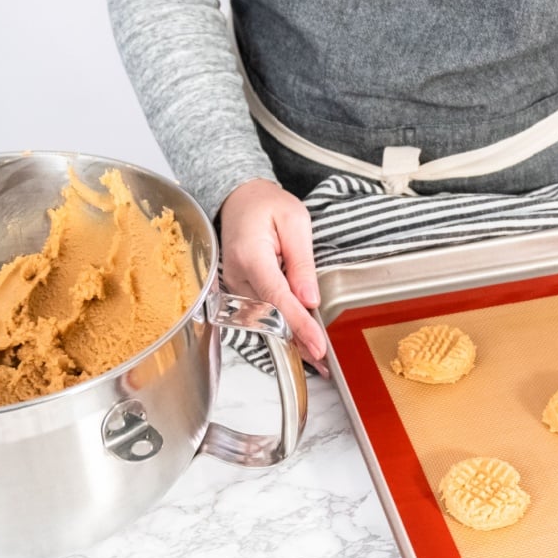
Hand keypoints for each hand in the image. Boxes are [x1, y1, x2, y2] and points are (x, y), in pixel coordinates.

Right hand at [218, 178, 327, 374]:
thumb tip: (309, 298)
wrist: (239, 198)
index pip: (278, 298)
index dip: (298, 324)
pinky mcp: (238, 291)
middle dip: (297, 339)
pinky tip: (300, 340)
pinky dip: (281, 327)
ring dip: (290, 338)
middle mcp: (237, 275)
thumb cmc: (265, 205)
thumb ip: (302, 261)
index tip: (317, 344)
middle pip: (270, 315)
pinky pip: (261, 313)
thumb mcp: (295, 222)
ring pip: (264, 320)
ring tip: (316, 354)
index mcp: (251, 255)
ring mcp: (234, 285)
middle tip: (323, 358)